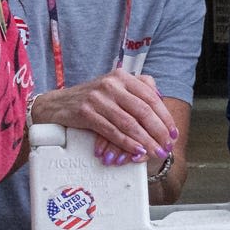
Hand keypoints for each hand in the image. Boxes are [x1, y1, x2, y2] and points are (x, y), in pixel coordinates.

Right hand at [34, 71, 171, 159]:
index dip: (164, 116)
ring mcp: (98, 98)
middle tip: (166, 146)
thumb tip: (160, 96)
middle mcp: (111, 84)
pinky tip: (136, 151)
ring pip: (129, 122)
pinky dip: (127, 143)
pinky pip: (112, 131)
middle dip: (158, 131)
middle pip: (143, 110)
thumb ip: (136, 89)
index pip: (151, 97)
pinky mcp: (86, 112)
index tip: (173, 132)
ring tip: (155, 152)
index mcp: (122, 77)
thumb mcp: (113, 88)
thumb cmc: (90, 99)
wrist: (57, 104)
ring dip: (145, 140)